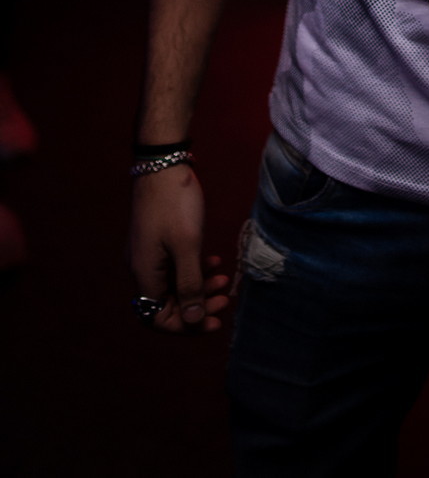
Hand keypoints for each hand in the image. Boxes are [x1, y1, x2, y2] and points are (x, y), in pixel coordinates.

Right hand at [129, 167, 229, 333]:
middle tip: (226, 300)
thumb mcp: (187, 246)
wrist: (163, 163)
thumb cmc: (175, 204)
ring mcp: (150, 253)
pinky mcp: (159, 239)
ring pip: (175, 284)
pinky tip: (214, 261)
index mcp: (145, 274)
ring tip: (224, 279)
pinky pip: (176, 265)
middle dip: (198, 306)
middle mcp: (143, 268)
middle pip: (168, 303)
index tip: (214, 321)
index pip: (158, 319)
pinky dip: (195, 268)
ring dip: (200, 286)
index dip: (185, 326)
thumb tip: (191, 321)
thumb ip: (189, 285)